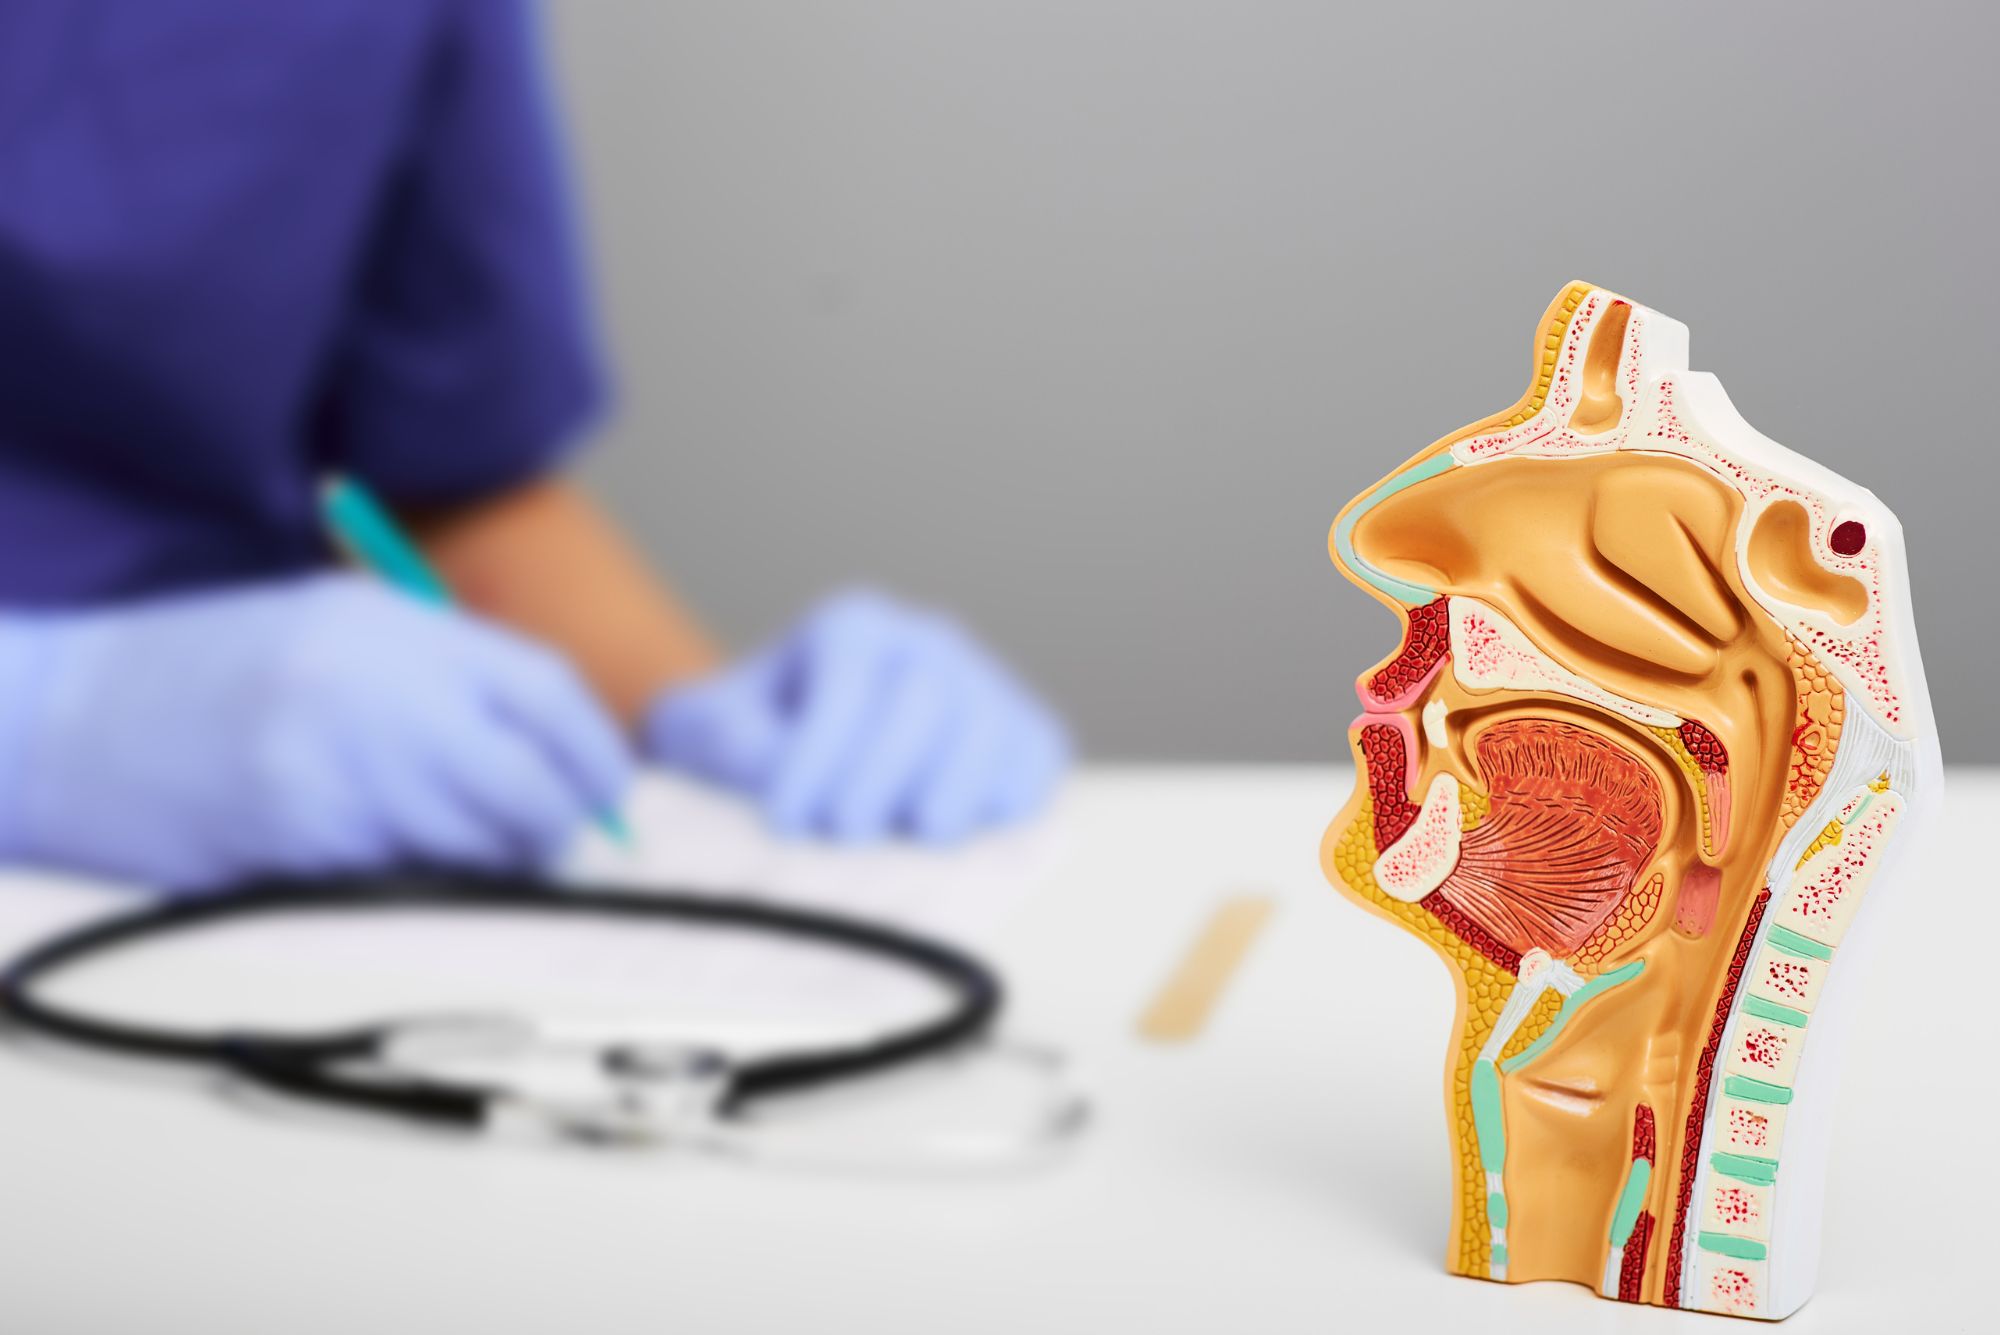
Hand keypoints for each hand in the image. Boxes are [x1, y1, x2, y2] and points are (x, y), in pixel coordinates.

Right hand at [0, 574, 631, 889]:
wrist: (56, 718)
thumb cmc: (204, 673)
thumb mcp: (332, 629)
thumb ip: (442, 675)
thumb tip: (553, 754)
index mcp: (395, 626)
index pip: (547, 692)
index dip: (593, 754)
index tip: (607, 794)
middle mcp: (376, 690)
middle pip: (527, 781)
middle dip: (559, 825)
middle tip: (559, 845)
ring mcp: (336, 768)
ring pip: (475, 843)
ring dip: (497, 864)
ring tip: (476, 858)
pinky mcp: (295, 842)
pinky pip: (402, 880)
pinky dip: (421, 885)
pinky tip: (396, 870)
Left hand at [644, 589, 1069, 842]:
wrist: (799, 759)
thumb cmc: (750, 745)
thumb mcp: (711, 733)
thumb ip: (736, 744)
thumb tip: (785, 769)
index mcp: (849, 628)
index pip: (846, 683)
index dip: (818, 755)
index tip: (785, 820)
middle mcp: (923, 643)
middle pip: (924, 697)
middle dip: (883, 770)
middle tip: (845, 831)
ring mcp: (979, 684)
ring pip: (988, 722)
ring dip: (956, 785)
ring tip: (919, 836)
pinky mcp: (1017, 732)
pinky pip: (1035, 753)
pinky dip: (1016, 791)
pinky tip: (977, 830)